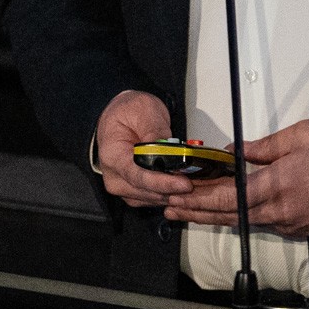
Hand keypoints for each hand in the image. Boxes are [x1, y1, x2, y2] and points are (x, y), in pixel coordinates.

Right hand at [94, 89, 198, 208]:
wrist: (121, 115)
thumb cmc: (128, 111)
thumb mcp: (143, 110)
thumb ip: (155, 130)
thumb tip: (168, 149)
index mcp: (112, 156)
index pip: (137, 176)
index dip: (162, 183)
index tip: (183, 184)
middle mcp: (114, 176)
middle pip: (145, 192)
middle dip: (172, 190)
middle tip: (196, 183)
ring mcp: (122, 185)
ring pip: (151, 198)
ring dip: (172, 194)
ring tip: (194, 184)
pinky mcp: (133, 190)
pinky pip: (152, 198)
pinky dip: (168, 194)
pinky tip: (183, 186)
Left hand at [163, 120, 308, 237]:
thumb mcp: (302, 136)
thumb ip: (265, 144)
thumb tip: (238, 150)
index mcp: (273, 186)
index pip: (225, 196)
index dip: (198, 197)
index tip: (178, 194)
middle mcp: (276, 212)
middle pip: (226, 215)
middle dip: (196, 212)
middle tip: (172, 209)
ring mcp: (287, 224)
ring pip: (241, 222)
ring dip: (213, 218)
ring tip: (190, 214)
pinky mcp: (298, 229)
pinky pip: (260, 224)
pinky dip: (238, 219)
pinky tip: (227, 214)